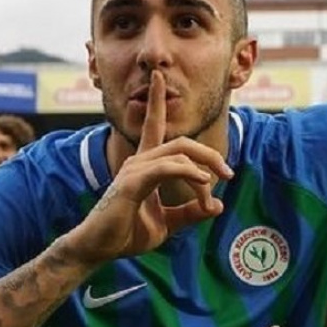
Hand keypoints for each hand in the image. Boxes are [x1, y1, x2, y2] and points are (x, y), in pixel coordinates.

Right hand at [69, 71, 233, 263]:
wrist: (99, 249)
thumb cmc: (126, 233)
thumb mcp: (167, 224)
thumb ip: (190, 213)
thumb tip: (218, 206)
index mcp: (145, 165)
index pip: (152, 125)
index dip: (155, 100)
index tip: (158, 78)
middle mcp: (139, 161)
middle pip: (181, 142)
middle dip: (209, 154)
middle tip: (228, 174)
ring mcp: (134, 169)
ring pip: (179, 154)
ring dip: (203, 173)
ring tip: (211, 194)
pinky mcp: (132, 182)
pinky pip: (167, 168)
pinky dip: (189, 172)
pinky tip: (203, 183)